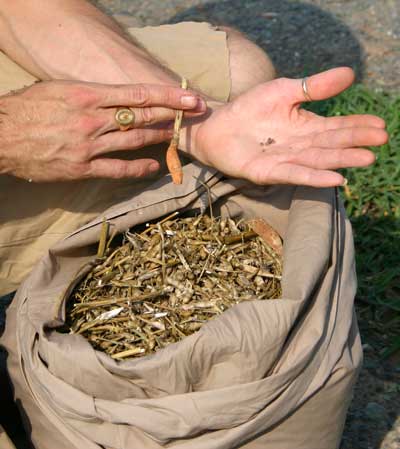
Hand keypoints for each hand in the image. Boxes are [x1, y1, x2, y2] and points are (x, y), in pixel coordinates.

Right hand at [0, 80, 205, 181]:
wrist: (1, 134)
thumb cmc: (28, 108)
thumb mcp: (59, 89)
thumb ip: (91, 94)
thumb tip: (116, 97)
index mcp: (88, 95)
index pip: (138, 94)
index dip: (168, 96)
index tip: (189, 97)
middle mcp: (93, 119)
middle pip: (143, 116)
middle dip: (173, 114)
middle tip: (196, 114)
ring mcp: (90, 145)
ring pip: (135, 141)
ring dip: (159, 138)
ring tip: (177, 136)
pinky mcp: (83, 167)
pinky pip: (118, 169)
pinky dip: (138, 168)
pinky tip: (154, 166)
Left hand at [192, 67, 387, 186]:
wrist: (218, 126)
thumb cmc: (250, 108)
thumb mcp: (283, 91)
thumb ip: (313, 86)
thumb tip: (350, 72)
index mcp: (305, 127)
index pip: (336, 126)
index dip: (357, 126)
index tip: (380, 125)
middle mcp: (299, 146)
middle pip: (330, 144)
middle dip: (355, 142)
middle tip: (381, 140)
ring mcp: (284, 160)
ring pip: (316, 160)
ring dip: (340, 160)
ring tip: (365, 159)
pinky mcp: (267, 172)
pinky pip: (293, 174)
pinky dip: (313, 177)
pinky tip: (334, 178)